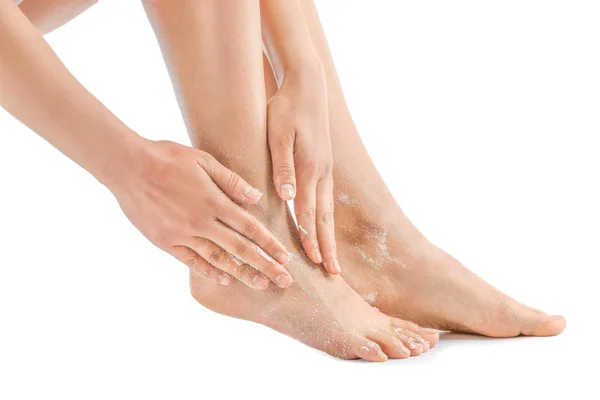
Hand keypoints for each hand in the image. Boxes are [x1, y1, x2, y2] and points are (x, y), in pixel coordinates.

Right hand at [105, 139, 291, 288]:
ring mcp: (182, 234)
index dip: (269, 243)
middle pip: (240, 248)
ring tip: (260, 284)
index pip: (250, 227)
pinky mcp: (165, 242)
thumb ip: (231, 180)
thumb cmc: (167, 157)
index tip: (284, 257)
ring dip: (242, 273)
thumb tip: (256, 197)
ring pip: (218, 259)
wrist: (127, 167)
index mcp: (214, 201)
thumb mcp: (203, 160)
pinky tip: (225, 279)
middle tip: (283, 280)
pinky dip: (209, 272)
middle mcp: (201, 222)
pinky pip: (191, 261)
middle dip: (265, 265)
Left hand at [267, 64, 339, 273]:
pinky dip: (325, 219)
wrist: (307, 85)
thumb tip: (287, 197)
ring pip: (327, 211)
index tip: (312, 264)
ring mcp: (326, 169)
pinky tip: (323, 227)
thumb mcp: (278, 134)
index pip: (308, 212)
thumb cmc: (286, 108)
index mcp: (310, 169)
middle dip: (328, 247)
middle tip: (333, 274)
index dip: (310, 239)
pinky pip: (326, 198)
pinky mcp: (324, 164)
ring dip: (329, 236)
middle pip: (324, 218)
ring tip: (332, 259)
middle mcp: (322, 173)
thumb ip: (282, 166)